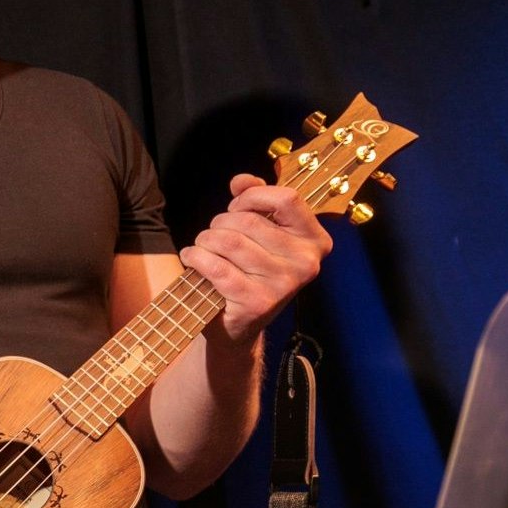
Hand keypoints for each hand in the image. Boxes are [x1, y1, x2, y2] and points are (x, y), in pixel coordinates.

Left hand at [179, 174, 331, 345]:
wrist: (240, 325)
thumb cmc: (251, 270)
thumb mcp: (261, 232)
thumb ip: (255, 199)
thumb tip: (241, 181)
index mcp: (315, 240)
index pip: (287, 198)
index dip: (253, 196)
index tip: (237, 207)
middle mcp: (306, 263)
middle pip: (248, 220)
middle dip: (220, 222)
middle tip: (214, 236)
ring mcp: (283, 284)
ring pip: (228, 241)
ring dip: (205, 240)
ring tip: (203, 247)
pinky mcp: (257, 302)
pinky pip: (216, 267)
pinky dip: (196, 258)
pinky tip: (192, 258)